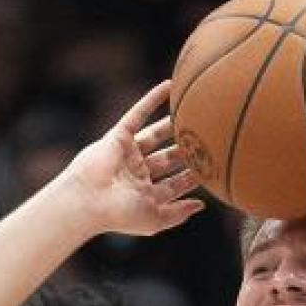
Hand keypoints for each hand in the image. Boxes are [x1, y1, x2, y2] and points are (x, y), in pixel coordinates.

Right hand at [63, 80, 204, 235]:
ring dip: (174, 124)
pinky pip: (137, 113)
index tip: (216, 168)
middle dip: (187, 150)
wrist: (89, 201)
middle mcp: (137, 172)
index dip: (193, 177)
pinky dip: (152, 99)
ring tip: (195, 111)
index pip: (175, 183)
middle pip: (169, 158)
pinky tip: (169, 86)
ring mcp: (128, 153)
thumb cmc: (120, 215)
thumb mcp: (156, 219)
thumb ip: (178, 213)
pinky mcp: (118, 136)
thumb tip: (201, 206)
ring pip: (156, 134)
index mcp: (146, 193)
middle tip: (210, 138)